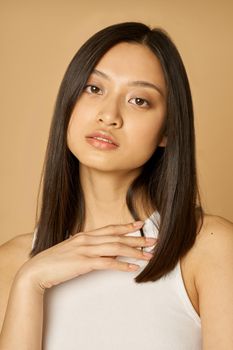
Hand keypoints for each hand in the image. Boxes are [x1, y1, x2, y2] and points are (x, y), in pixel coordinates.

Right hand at [17, 222, 156, 292]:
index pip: (110, 228)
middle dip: (136, 239)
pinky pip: (107, 263)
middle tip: (153, 241)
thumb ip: (86, 247)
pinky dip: (122, 265)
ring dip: (134, 252)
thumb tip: (101, 249)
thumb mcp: (72, 249)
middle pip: (117, 237)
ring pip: (115, 248)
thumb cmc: (54, 261)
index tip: (140, 225)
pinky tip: (132, 268)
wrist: (37, 269)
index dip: (126, 226)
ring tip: (148, 256)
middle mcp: (87, 239)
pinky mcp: (84, 263)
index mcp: (85, 235)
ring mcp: (85, 250)